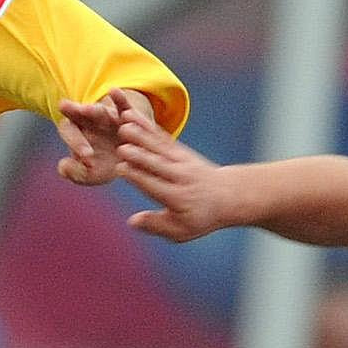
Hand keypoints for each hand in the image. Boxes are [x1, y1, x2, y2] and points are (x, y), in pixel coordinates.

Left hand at [54, 88, 156, 186]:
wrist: (130, 163)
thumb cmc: (103, 167)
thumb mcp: (88, 174)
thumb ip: (74, 172)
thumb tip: (63, 166)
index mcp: (76, 135)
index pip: (70, 133)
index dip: (76, 142)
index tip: (87, 156)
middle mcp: (88, 122)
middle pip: (79, 115)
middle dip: (76, 112)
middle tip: (74, 110)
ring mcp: (106, 116)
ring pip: (99, 110)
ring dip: (95, 109)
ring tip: (92, 109)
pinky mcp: (124, 114)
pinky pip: (121, 105)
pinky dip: (119, 98)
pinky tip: (115, 91)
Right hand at [113, 106, 235, 242]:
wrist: (227, 196)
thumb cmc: (199, 217)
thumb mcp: (179, 230)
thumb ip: (155, 224)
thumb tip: (132, 221)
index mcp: (177, 197)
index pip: (154, 185)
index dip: (137, 176)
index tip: (120, 168)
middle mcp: (180, 177)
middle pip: (157, 164)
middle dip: (139, 155)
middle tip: (121, 147)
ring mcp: (182, 161)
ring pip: (159, 146)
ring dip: (142, 135)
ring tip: (124, 125)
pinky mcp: (181, 150)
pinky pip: (163, 137)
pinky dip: (148, 127)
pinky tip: (133, 117)